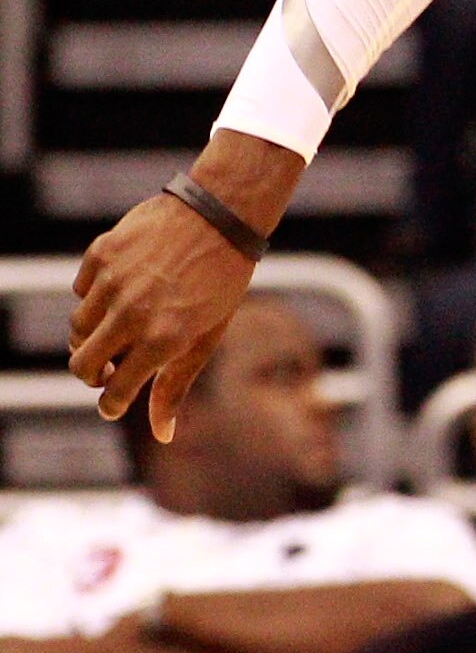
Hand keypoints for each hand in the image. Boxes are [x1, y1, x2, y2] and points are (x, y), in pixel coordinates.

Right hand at [69, 193, 255, 439]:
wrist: (219, 217)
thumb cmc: (221, 284)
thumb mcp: (206, 337)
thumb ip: (176, 385)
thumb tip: (162, 435)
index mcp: (162, 341)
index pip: (114, 393)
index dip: (111, 405)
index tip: (113, 404)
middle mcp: (131, 314)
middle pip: (82, 365)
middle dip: (92, 376)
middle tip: (109, 371)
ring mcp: (112, 283)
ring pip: (77, 329)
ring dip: (93, 338)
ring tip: (118, 331)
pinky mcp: (101, 255)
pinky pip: (81, 291)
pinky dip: (95, 299)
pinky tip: (121, 292)